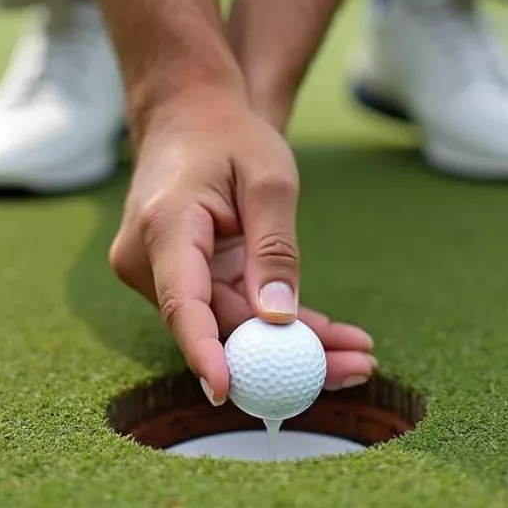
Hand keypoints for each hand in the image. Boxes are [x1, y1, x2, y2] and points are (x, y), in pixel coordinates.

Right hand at [110, 86, 375, 402]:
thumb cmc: (227, 136)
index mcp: (165, 226)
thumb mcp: (268, 180)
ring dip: (289, 343)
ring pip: (227, 325)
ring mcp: (159, 274)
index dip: (205, 353)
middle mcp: (149, 259)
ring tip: (358, 355)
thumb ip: (275, 249)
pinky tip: (329, 337)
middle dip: (286, 354)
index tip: (228, 392)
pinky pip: (228, 311)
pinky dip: (274, 325)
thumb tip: (280, 321)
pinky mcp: (180, 281)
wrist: (186, 115)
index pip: (181, 303)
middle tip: (356, 368)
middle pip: (218, 325)